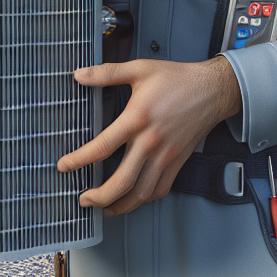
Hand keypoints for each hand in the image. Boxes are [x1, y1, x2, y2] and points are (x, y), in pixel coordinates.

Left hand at [57, 56, 241, 215]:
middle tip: (83, 199)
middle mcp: (151, 142)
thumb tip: (79, 74)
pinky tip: (132, 199)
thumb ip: (107, 72)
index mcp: (137, 118)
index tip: (64, 167)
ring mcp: (166, 156)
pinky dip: (143, 200)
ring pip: (140, 193)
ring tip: (104, 207)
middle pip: (121, 181)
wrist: (211, 89)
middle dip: (98, 196)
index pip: (102, 147)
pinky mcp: (177, 162)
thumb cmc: (177, 78)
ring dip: (119, 205)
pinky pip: (159, 190)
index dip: (79, 160)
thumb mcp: (140, 68)